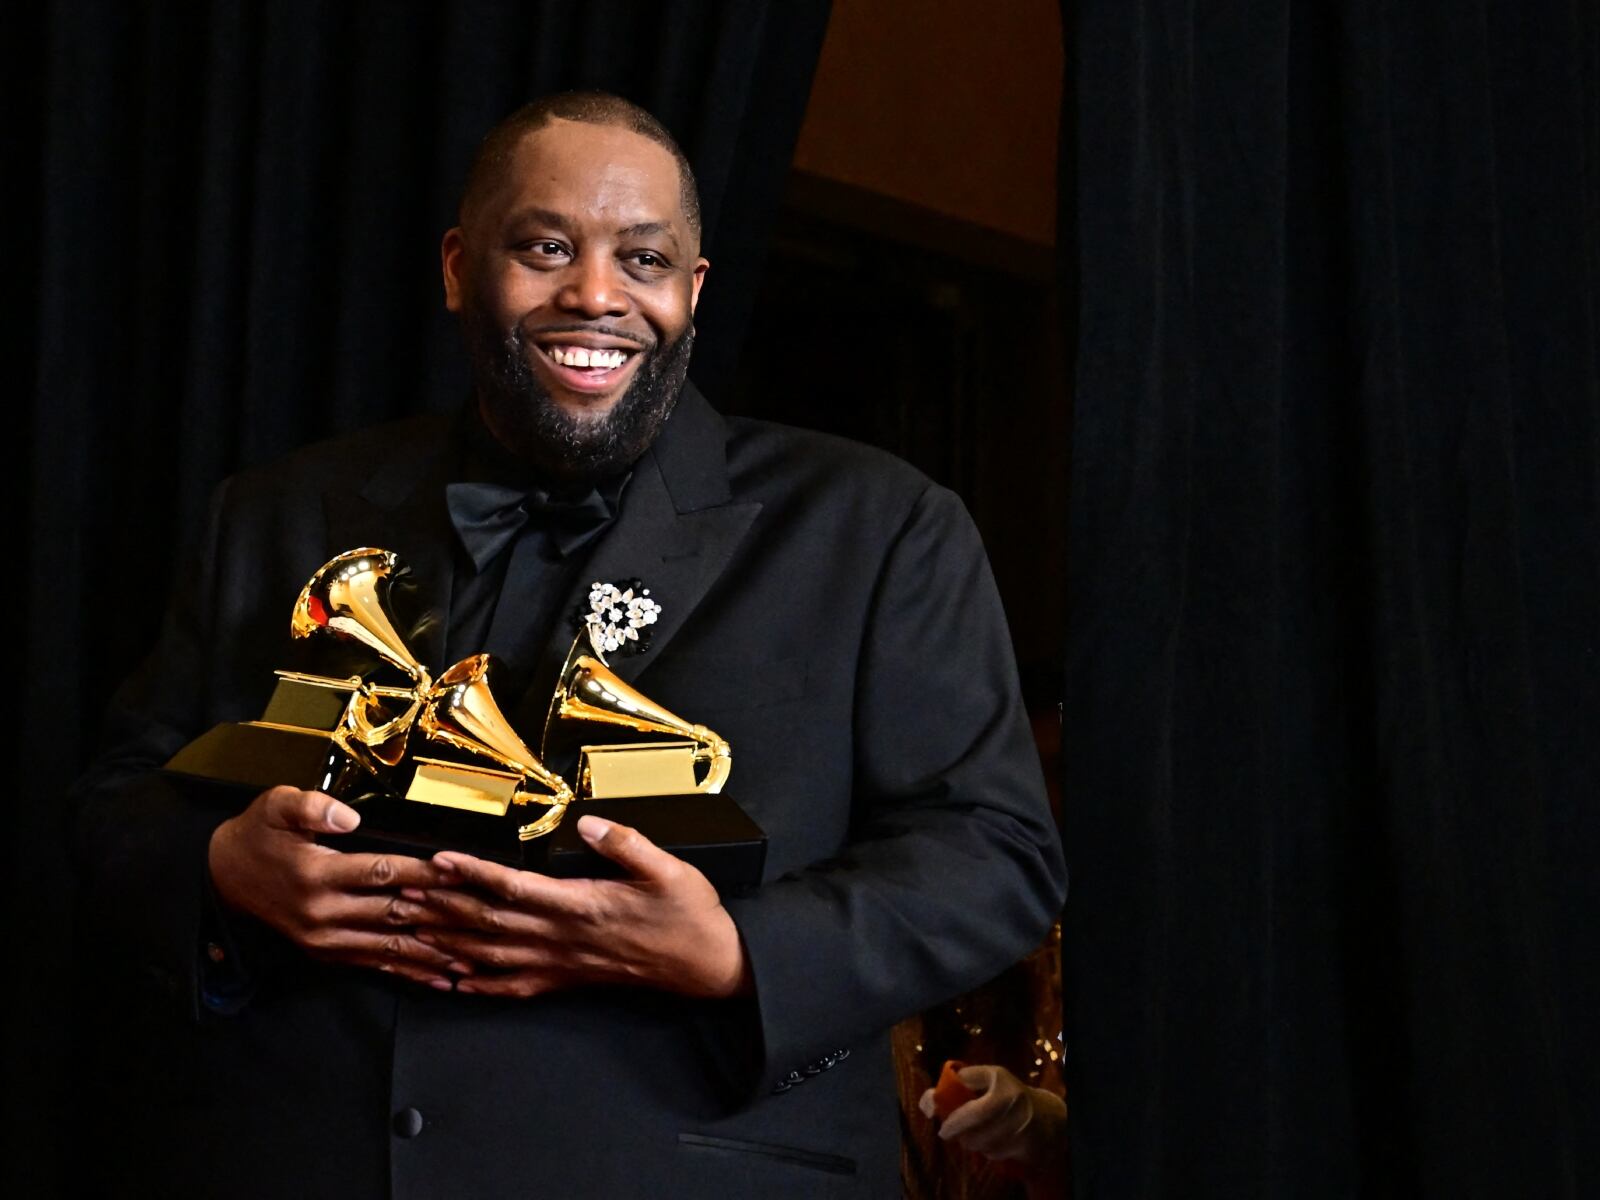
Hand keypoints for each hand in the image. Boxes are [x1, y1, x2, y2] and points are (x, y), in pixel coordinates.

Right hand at [207, 785, 467, 988]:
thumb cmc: (258, 834)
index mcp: (316, 875)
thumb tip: (350, 816)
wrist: (222, 876)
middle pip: (394, 915)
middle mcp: (323, 913)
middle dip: (441, 919)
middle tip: (482, 923)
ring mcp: (323, 939)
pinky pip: (372, 965)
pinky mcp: (324, 952)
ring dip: (431, 956)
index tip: (459, 873)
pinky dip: (407, 972)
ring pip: (388, 948)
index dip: (423, 873)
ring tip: (472, 961)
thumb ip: (312, 807)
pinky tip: (437, 979)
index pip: (382, 872)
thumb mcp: (276, 806)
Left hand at [403, 815, 751, 1000]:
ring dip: (446, 942)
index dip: (472, 873)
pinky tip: (452, 980)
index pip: (514, 887)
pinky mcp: (567, 980)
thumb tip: (590, 822)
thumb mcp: (668, 868)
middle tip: (400, 893)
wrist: (707, 964)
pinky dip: (477, 984)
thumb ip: (626, 843)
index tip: (439, 859)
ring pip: (490, 956)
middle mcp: (563, 938)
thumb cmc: (689, 915)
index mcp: (583, 905)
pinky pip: (513, 987)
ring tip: (410, 930)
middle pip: (487, 923)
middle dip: (440, 907)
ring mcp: (562, 964)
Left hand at [918, 1064, 1067, 1168]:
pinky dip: (990, 1151)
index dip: (955, 1123)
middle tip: (961, 1132)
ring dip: (976, 1144)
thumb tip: (933, 1095)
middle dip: (963, 1137)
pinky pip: (997, 1156)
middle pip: (976, 1136)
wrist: (1048, 1114)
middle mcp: (1015, 1114)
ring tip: (978, 1134)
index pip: (974, 1113)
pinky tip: (993, 1142)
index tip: (943, 1130)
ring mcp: (1022, 1134)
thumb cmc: (1012, 1092)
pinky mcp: (1026, 1150)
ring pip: (985, 1149)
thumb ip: (965, 1078)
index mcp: (1005, 1093)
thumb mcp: (992, 1076)